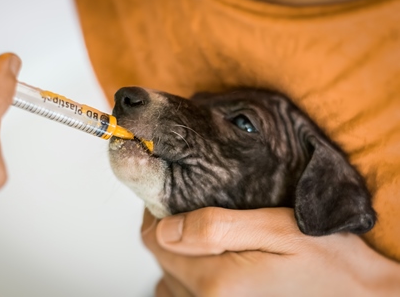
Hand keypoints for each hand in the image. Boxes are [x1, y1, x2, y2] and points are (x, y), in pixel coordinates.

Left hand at [141, 207, 399, 296]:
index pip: (156, 240)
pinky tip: (208, 264)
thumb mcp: (277, 228)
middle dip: (169, 231)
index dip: (158, 213)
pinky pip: (185, 296)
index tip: (171, 195)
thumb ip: (218, 227)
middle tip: (189, 208)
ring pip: (170, 279)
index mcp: (216, 281)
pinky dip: (188, 278)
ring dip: (177, 255)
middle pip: (161, 259)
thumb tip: (167, 227)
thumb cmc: (327, 261)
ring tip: (199, 234)